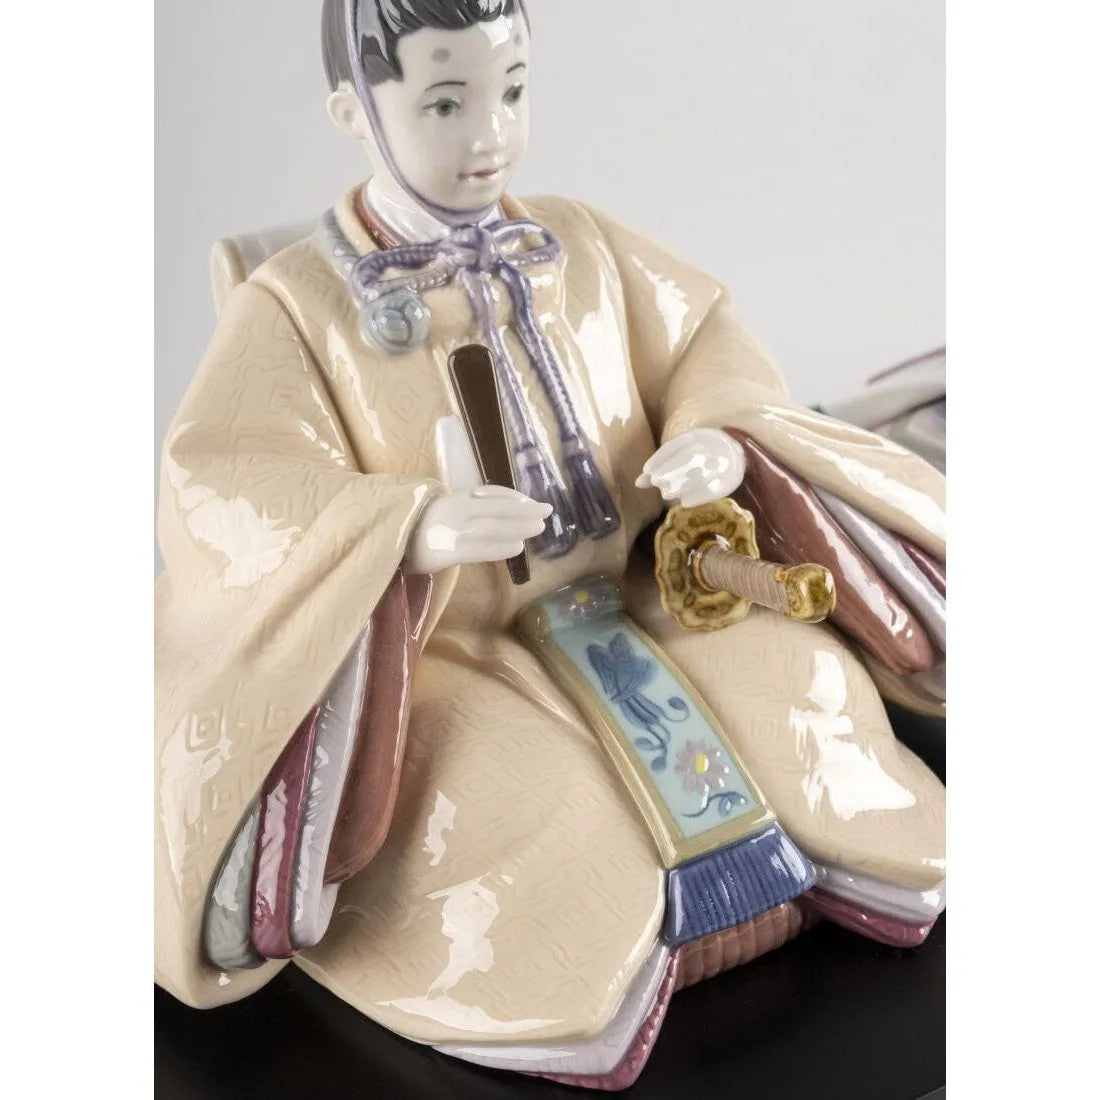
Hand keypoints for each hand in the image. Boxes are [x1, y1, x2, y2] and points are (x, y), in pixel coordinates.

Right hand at [405, 486, 552, 574]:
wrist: (386, 543)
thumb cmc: (415, 529)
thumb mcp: (439, 510)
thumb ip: (464, 509)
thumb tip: (498, 510)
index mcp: (452, 499)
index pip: (489, 493)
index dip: (513, 497)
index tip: (531, 503)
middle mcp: (453, 510)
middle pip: (496, 508)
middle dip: (524, 510)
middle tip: (547, 511)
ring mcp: (449, 530)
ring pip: (491, 527)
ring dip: (518, 527)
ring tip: (537, 529)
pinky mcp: (444, 552)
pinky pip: (478, 549)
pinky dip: (500, 548)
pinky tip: (517, 548)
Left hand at [635, 428, 746, 507]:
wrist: (736, 457)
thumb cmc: (699, 459)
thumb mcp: (681, 457)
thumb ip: (660, 468)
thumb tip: (637, 483)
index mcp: (698, 436)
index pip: (677, 445)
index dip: (661, 458)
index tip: (648, 470)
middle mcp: (712, 445)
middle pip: (689, 457)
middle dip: (671, 470)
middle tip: (658, 483)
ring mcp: (724, 461)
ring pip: (702, 472)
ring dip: (682, 484)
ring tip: (666, 494)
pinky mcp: (732, 478)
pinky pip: (716, 488)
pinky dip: (699, 496)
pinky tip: (685, 503)